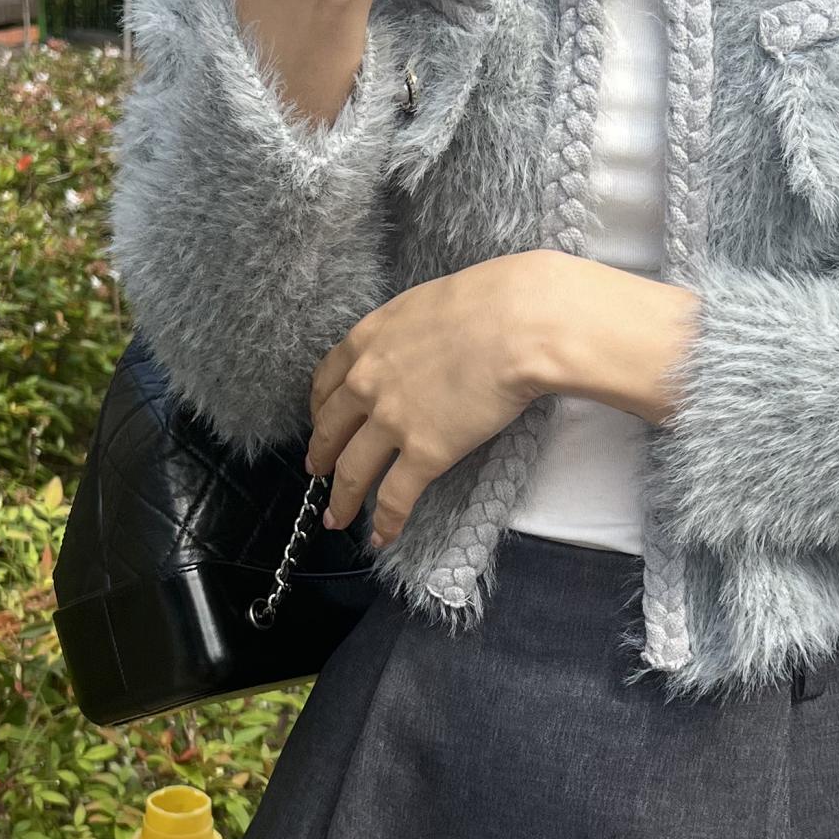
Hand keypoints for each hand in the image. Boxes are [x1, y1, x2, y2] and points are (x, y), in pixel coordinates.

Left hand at [308, 252, 700, 548]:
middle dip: (321, 457)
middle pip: (331, 430)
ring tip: (336, 518)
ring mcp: (392, 420)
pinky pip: (394, 497)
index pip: (327, 382)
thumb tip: (421, 347)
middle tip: (318, 473)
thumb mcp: (429, 304)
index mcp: (367, 340)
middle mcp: (367, 382)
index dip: (319, 409)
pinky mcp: (424, 453)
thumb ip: (409, 333)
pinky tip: (380, 537)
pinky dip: (385, 522)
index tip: (320, 423)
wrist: (520, 323)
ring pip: (352, 471)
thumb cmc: (492, 302)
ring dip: (341, 500)